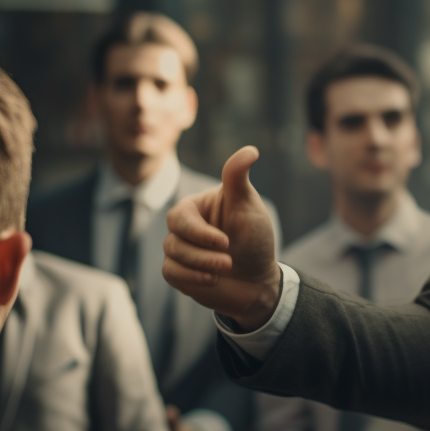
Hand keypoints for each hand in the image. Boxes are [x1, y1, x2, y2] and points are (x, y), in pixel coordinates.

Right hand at [162, 146, 281, 330]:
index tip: (225, 242)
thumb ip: (238, 178)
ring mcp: (179, 249)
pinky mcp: (178, 271)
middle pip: (173, 237)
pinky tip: (213, 281)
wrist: (259, 280)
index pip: (180, 215)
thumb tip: (251, 149)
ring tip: (226, 269)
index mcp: (196, 206)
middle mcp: (185, 227)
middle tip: (228, 262)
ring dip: (202, 266)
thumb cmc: (255, 238)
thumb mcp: (248, 205)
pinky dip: (192, 279)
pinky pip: (171, 273)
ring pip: (173, 257)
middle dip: (201, 253)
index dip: (198, 232)